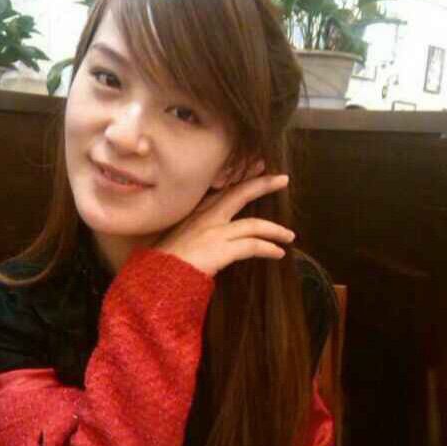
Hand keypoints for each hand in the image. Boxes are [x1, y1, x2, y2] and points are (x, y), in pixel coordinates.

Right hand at [153, 160, 294, 276]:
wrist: (157, 277)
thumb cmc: (162, 262)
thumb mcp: (175, 238)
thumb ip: (191, 231)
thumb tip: (203, 235)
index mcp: (194, 213)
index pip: (222, 190)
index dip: (241, 179)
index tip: (257, 168)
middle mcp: (206, 217)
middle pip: (240, 194)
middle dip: (262, 184)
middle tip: (282, 179)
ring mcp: (214, 232)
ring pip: (253, 224)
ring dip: (275, 229)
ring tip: (289, 236)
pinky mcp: (221, 249)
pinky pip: (252, 245)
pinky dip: (268, 248)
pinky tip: (278, 253)